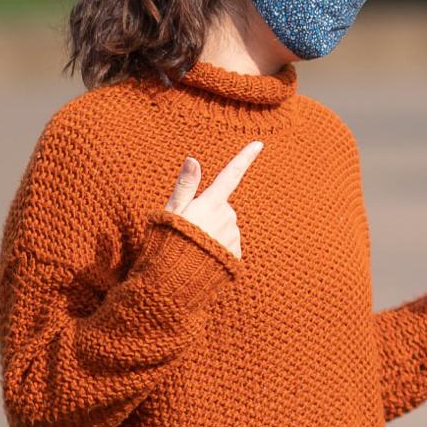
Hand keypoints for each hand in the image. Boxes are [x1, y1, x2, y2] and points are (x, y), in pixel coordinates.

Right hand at [163, 141, 262, 258]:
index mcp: (211, 203)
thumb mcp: (172, 212)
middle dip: (208, 213)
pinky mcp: (236, 255)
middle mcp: (227, 217)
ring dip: (212, 232)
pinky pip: (228, 245)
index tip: (259, 143)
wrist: (174, 282)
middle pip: (222, 206)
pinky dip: (217, 248)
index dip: (245, 158)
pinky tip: (203, 258)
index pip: (231, 175)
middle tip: (187, 228)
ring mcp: (234, 237)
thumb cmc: (167, 243)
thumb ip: (185, 185)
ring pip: (225, 226)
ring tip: (192, 246)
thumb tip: (193, 159)